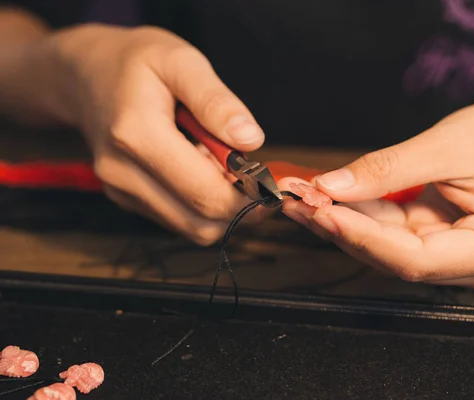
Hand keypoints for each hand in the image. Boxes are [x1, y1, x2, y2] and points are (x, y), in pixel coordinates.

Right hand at [47, 24, 266, 244]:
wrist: (86, 74)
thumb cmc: (137, 62)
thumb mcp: (181, 60)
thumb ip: (216, 101)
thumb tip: (251, 141)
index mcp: (136, 135)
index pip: (206, 194)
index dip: (250, 197)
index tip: (273, 181)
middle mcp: (122, 173)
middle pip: (201, 223)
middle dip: (241, 208)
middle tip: (260, 179)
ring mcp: (121, 191)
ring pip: (192, 228)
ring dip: (222, 209)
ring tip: (226, 168)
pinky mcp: (126, 200)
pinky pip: (178, 219)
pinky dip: (202, 205)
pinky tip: (202, 171)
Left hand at [281, 98, 473, 291]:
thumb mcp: (446, 146)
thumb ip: (385, 171)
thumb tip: (330, 189)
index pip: (415, 260)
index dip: (363, 239)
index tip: (322, 213)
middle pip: (393, 258)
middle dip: (341, 228)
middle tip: (297, 200)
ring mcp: (452, 255)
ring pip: (384, 247)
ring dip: (340, 221)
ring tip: (300, 196)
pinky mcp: (435, 240)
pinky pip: (388, 231)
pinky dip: (356, 214)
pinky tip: (323, 198)